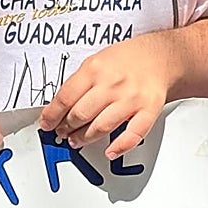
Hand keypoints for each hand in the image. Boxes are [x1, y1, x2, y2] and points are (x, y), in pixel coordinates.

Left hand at [40, 35, 171, 158]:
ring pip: (100, 127)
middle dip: (67, 128)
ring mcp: (131, 98)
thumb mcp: (97, 60)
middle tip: (63, 132)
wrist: (160, 55)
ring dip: (84, 138)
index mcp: (96, 68)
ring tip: (77, 140)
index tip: (47, 123)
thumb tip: (59, 106)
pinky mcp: (148, 109)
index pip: (65, 98)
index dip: (52, 115)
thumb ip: (79, 82)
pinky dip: (120, 146)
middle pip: (80, 114)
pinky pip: (133, 134)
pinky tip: (110, 151)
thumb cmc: (128, 58)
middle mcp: (112, 84)